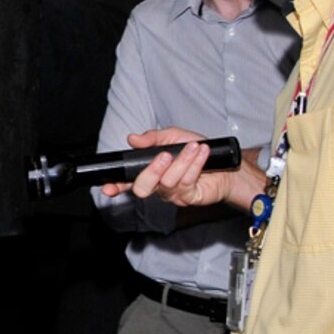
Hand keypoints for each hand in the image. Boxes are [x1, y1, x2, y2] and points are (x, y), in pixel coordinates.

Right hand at [99, 128, 252, 210]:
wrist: (224, 164)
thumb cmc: (196, 151)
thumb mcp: (173, 137)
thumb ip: (152, 138)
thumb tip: (133, 139)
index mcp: (150, 171)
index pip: (127, 181)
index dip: (116, 185)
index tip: (108, 187)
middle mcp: (158, 185)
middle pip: (142, 187)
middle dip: (152, 170)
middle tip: (165, 155)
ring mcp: (172, 194)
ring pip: (168, 182)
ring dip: (182, 161)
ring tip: (193, 146)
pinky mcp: (189, 197)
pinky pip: (187, 182)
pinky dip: (194, 164)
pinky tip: (201, 153)